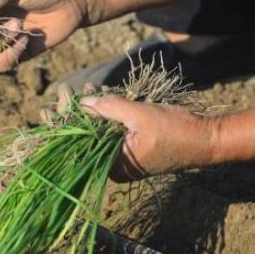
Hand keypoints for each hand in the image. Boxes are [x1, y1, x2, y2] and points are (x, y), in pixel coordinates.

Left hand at [42, 84, 218, 181]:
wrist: (207, 141)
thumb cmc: (176, 131)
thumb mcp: (141, 115)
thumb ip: (111, 108)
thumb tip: (83, 102)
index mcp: (112, 165)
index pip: (77, 145)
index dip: (61, 125)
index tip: (47, 110)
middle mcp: (113, 165)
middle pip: (84, 138)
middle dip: (74, 113)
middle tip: (63, 92)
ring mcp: (122, 157)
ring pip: (97, 132)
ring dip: (91, 109)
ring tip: (84, 88)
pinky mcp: (130, 149)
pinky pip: (110, 131)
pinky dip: (105, 114)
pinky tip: (99, 96)